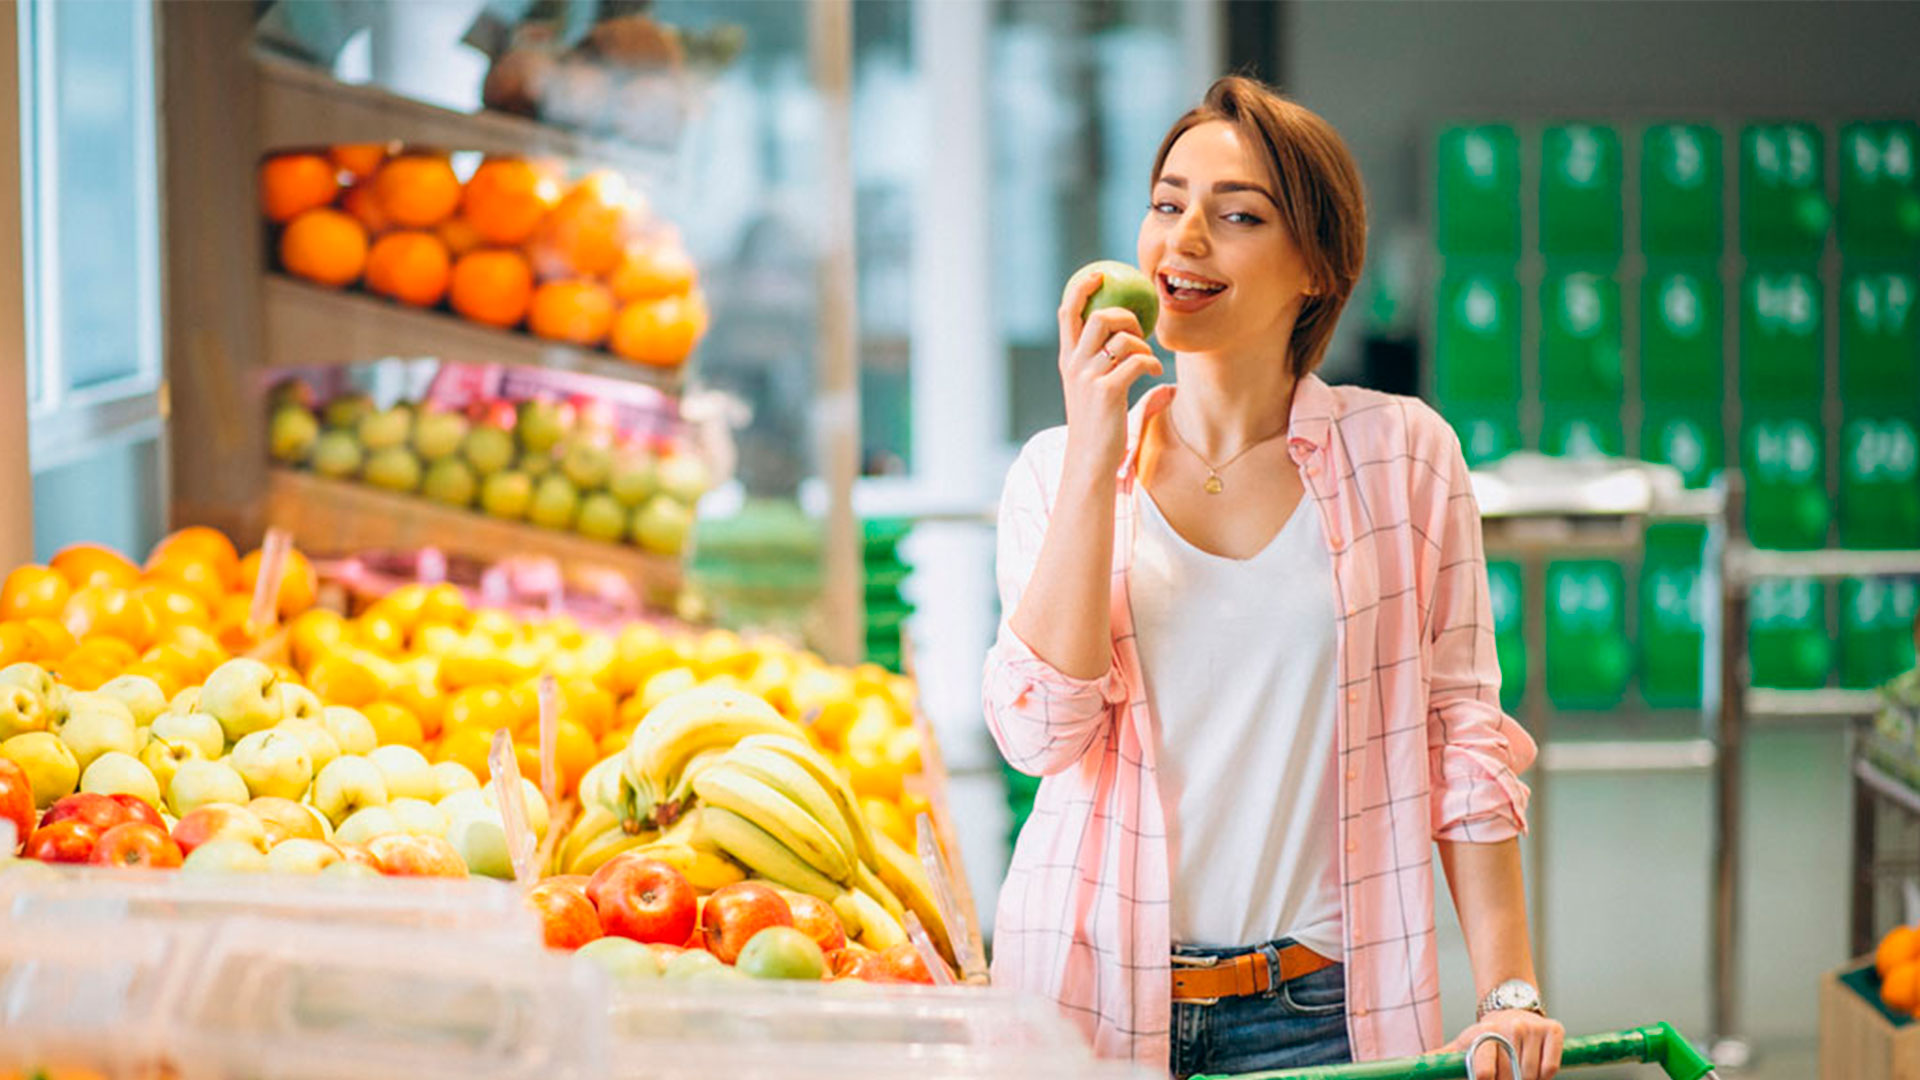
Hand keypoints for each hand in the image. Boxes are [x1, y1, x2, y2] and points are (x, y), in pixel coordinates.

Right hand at [1056, 271, 1163, 481]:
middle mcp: (1074, 364)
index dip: (1083, 287)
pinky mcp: (1108, 391)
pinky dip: (1153, 363)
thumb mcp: (1092, 393)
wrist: (1089, 461)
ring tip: (1149, 361)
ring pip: (1123, 338)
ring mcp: (1089, 377)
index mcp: (1068, 360)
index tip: (1100, 275)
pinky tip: (1156, 376)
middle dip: (1128, 317)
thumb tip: (1151, 370)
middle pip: (1101, 317)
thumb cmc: (1096, 428)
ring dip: (1144, 345)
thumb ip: (1107, 371)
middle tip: (1140, 333)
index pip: (1067, 312)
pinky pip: (1138, 360)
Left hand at [1442, 1010, 1562, 1079]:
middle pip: (1509, 1078)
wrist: (1512, 1011)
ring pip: (1531, 1076)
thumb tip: (1417, 1062)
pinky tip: (1535, 1064)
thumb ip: (1442, 1057)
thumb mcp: (1462, 1044)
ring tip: (1518, 1069)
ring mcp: (1532, 1028)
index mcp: (1484, 1034)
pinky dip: (1544, 1075)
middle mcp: (1509, 1027)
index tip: (1485, 1079)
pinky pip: (1550, 1069)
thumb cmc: (1486, 1036)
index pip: (1483, 1073)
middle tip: (1504, 1074)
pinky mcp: (1553, 1030)